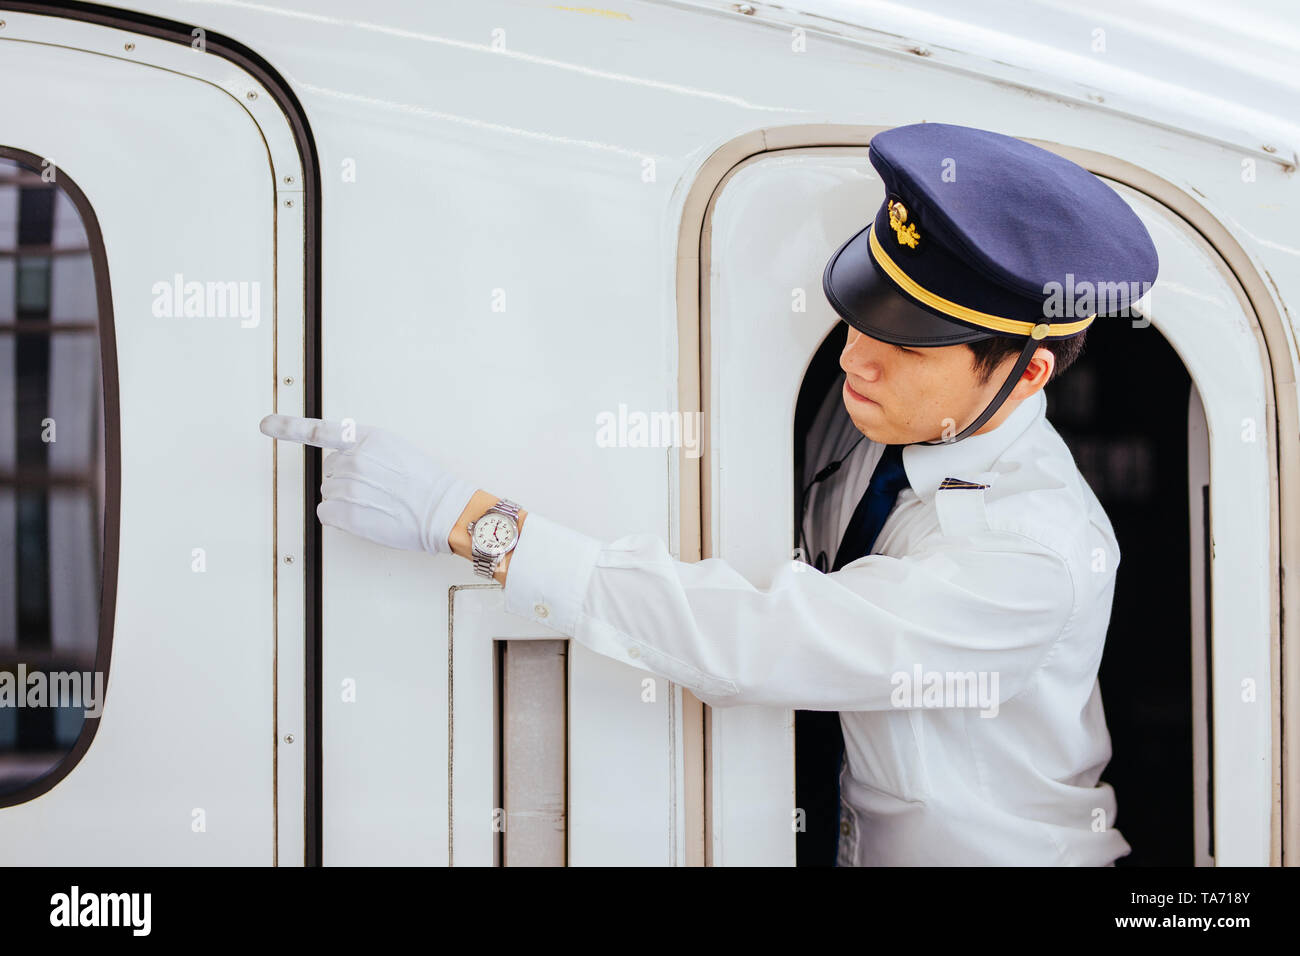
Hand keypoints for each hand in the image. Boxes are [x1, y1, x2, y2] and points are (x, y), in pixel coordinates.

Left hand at [259, 415, 477, 555]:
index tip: (266, 424)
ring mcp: (348, 486)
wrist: (444, 511)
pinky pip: (326, 513)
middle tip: (376, 489)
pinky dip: (340, 518)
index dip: (287, 427)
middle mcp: (354, 459)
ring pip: (327, 493)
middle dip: (345, 480)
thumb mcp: (397, 450)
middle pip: (329, 471)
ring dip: (345, 500)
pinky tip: (364, 517)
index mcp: (368, 438)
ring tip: (376, 504)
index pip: (320, 430)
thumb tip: (340, 465)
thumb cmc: (428, 484)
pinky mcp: (346, 513)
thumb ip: (366, 450)